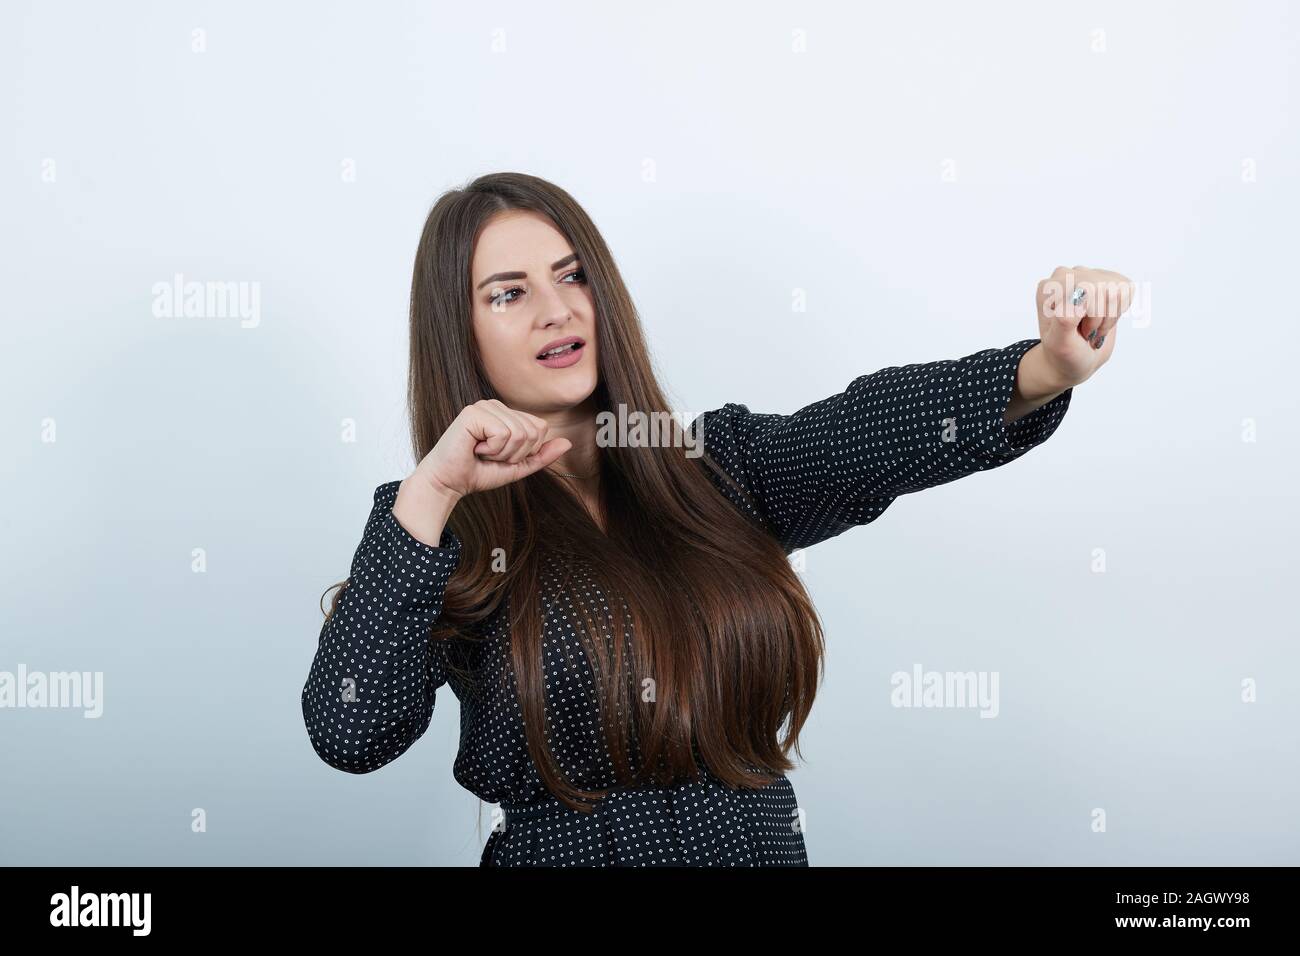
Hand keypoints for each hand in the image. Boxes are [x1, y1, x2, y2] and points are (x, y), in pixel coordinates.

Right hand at [412, 399, 571, 501]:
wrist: (449, 483)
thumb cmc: (478, 473)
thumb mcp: (518, 467)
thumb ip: (541, 455)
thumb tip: (567, 442)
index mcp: (507, 414)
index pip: (540, 428)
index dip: (526, 452)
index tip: (502, 456)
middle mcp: (496, 405)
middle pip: (533, 431)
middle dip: (515, 454)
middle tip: (491, 456)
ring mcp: (485, 406)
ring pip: (520, 433)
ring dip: (502, 453)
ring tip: (482, 452)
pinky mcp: (473, 412)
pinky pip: (503, 433)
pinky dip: (492, 449)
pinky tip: (474, 448)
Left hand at [1034, 265, 1132, 387]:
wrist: (1076, 358)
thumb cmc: (1064, 353)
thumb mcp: (1060, 344)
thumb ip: (1064, 320)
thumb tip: (1079, 296)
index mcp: (1049, 288)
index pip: (1085, 290)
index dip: (1090, 316)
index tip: (1076, 330)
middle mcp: (1066, 276)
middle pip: (1102, 287)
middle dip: (1100, 317)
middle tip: (1085, 331)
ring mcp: (1087, 275)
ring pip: (1117, 289)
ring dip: (1109, 316)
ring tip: (1093, 327)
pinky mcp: (1106, 280)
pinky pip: (1127, 289)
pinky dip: (1119, 310)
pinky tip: (1104, 318)